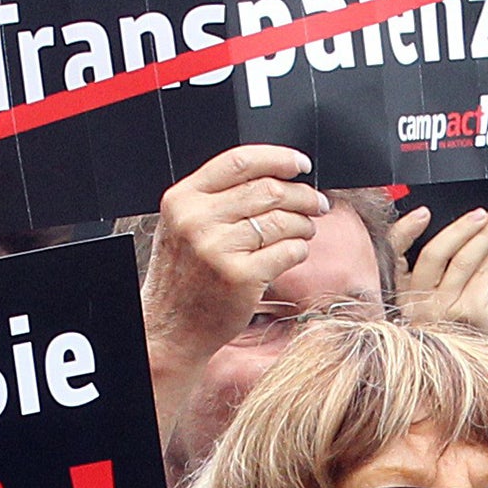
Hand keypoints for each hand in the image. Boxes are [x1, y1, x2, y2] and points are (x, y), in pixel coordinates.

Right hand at [141, 145, 327, 373]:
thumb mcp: (182, 226)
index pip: (240, 161)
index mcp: (182, 200)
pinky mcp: (241, 277)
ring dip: (305, 224)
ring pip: (284, 220)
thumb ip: (215, 198)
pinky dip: (299, 250)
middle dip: (303, 195)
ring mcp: (218, 249)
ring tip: (305, 231)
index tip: (300, 165)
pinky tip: (292, 254)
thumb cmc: (181, 278)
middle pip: (269, 189)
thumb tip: (275, 176)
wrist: (170, 329)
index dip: (279, 158)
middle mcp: (197, 221)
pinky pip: (290, 251)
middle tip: (317, 203)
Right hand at [392, 205, 487, 340]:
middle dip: (459, 228)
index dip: (406, 232)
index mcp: (397, 297)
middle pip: (433, 256)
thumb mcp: (432, 303)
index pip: (392, 259)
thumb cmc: (455, 332)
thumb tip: (451, 229)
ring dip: (484, 235)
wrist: (479, 370)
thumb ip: (431, 274)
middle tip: (480, 213)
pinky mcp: (467, 315)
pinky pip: (482, 275)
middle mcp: (414, 307)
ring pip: (463, 262)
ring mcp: (440, 312)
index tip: (424, 213)